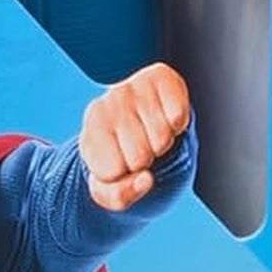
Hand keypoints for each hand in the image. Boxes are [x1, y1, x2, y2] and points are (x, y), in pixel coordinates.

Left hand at [79, 63, 191, 210]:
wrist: (141, 131)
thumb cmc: (121, 160)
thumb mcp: (108, 189)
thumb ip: (119, 195)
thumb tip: (146, 180)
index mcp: (92, 125)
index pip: (113, 170)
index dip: (123, 176)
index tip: (121, 164)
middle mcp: (111, 99)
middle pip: (140, 156)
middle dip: (144, 162)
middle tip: (141, 148)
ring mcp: (136, 85)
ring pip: (162, 139)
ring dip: (162, 145)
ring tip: (152, 134)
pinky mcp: (161, 76)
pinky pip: (179, 115)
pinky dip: (179, 126)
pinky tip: (167, 119)